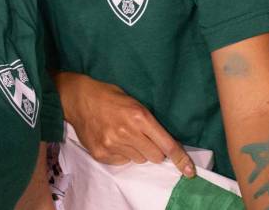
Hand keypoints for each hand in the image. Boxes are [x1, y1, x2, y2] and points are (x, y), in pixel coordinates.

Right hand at [58, 72, 195, 175]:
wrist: (78, 99)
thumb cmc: (109, 96)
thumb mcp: (134, 102)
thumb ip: (149, 122)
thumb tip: (164, 144)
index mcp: (140, 116)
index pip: (167, 144)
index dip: (180, 159)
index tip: (189, 171)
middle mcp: (128, 133)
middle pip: (155, 156)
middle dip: (155, 150)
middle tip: (144, 138)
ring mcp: (113, 145)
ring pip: (139, 160)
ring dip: (137, 151)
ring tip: (124, 135)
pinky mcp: (102, 154)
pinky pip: (123, 162)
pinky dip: (122, 154)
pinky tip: (113, 140)